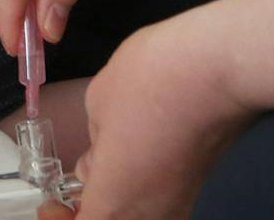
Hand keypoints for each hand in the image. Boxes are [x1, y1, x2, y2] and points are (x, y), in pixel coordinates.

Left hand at [66, 16, 251, 219]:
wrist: (218, 68)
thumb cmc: (154, 80)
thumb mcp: (98, 102)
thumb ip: (93, 143)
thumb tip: (97, 158)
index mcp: (113, 203)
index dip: (62, 218)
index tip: (55, 202)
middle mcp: (149, 215)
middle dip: (94, 207)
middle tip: (79, 185)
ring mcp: (180, 203)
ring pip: (139, 214)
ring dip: (121, 199)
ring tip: (111, 164)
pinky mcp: (200, 185)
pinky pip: (162, 201)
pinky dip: (146, 188)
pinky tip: (142, 155)